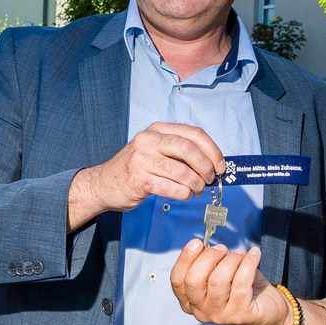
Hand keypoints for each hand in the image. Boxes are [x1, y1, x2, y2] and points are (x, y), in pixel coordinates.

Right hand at [79, 123, 223, 213]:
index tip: (221, 165)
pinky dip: (184, 193)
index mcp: (157, 129)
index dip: (212, 150)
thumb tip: (212, 162)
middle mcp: (149, 140)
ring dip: (196, 184)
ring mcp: (142, 160)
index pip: (193, 133)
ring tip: (197, 189)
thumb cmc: (135, 168)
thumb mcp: (155, 149)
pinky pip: (172, 187)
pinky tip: (185, 195)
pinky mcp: (139, 180)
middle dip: (206, 166)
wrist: (104, 184)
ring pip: (182, 171)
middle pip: (189, 149)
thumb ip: (179, 151)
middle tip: (210, 179)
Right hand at [170, 239, 289, 324]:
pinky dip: (249, 262)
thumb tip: (206, 245)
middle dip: (208, 257)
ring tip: (239, 254)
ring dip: (230, 260)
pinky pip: (241, 282)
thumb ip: (208, 262)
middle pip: (194, 280)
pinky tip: (254, 254)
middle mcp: (201, 311)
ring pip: (218, 280)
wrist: (269, 310)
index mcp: (190, 301)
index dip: (185, 258)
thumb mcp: (219, 273)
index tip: (197, 242)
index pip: (177, 280)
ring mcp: (220, 316)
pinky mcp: (240, 315)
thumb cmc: (241, 287)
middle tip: (222, 249)